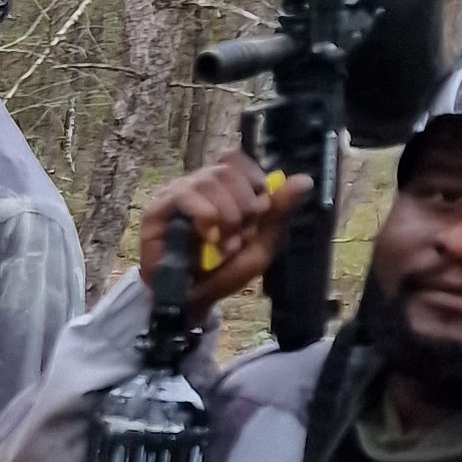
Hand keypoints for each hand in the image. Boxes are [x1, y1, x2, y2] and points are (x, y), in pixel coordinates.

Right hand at [135, 154, 301, 306]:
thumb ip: (279, 212)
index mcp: (222, 188)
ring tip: (223, 244)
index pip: (238, 160)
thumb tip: (305, 179)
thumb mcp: (261, 244)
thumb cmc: (224, 272)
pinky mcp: (157, 209)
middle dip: (244, 206)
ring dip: (226, 215)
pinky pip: (185, 194)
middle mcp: (197, 185)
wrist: (193, 301)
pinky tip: (208, 236)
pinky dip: (205, 214)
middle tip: (239, 238)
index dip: (253, 182)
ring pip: (210, 179)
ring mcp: (176, 194)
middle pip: (228, 169)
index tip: (257, 214)